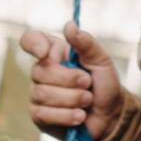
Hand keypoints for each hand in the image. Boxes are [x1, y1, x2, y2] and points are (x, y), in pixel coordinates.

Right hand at [19, 21, 124, 140]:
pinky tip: (80, 116)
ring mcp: (37, 94)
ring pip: (43, 94)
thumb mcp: (101, 60)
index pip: (30, 40)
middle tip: (88, 83)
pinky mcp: (38, 116)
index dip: (33, 44)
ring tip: (87, 100)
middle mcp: (41, 71)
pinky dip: (67, 115)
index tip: (45, 53)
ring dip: (72, 99)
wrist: (110, 115)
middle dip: (70, 80)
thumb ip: (86, 43)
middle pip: (40, 71)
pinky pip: (44, 114)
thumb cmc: (104, 84)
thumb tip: (69, 25)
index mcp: (54, 52)